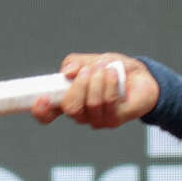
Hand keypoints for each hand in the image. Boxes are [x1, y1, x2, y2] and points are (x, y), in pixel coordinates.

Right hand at [32, 53, 160, 127]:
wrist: (140, 76)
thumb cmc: (113, 70)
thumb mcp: (91, 60)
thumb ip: (75, 63)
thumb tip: (67, 72)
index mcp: (69, 100)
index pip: (48, 114)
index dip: (41, 111)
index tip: (43, 99)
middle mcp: (81, 114)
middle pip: (71, 108)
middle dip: (79, 86)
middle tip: (88, 71)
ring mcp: (98, 120)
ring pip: (91, 104)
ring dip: (98, 81)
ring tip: (105, 69)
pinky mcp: (115, 120)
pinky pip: (108, 102)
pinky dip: (110, 83)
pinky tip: (114, 73)